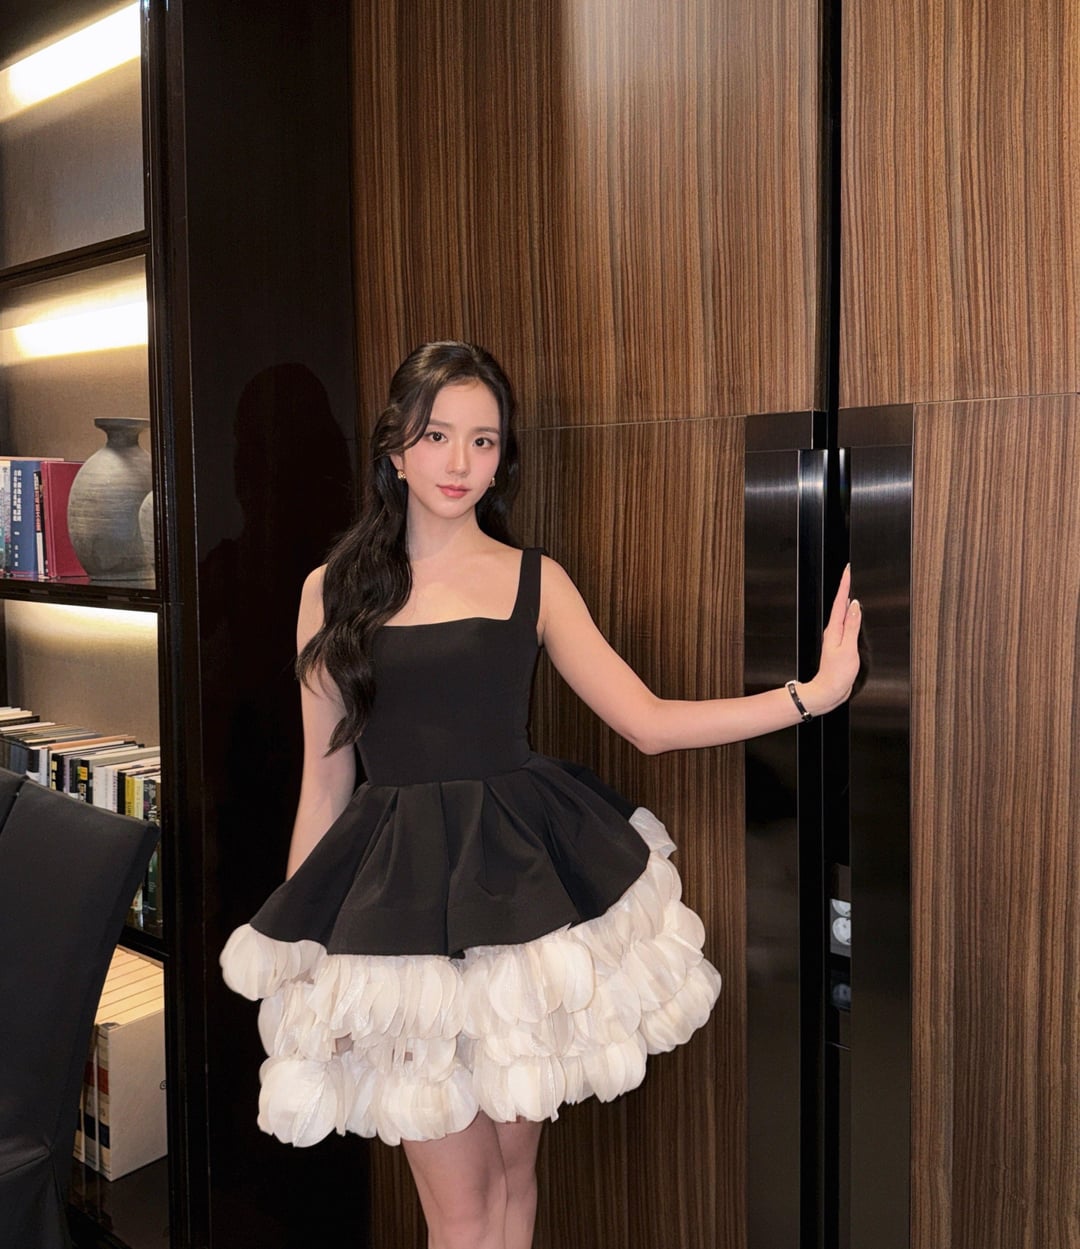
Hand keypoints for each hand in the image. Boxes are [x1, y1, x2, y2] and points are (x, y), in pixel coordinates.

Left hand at [800, 565, 861, 715]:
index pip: (840, 602)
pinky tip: (853, 613)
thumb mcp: (848, 648)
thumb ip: (853, 626)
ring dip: (847, 599)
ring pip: (843, 613)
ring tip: (850, 586)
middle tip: (849, 573)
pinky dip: (850, 614)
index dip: (844, 585)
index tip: (847, 570)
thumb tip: (855, 606)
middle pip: (840, 604)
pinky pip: (847, 624)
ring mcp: (837, 638)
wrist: (829, 691)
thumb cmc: (837, 674)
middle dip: (845, 587)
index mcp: (834, 629)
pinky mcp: (841, 645)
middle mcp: (834, 631)